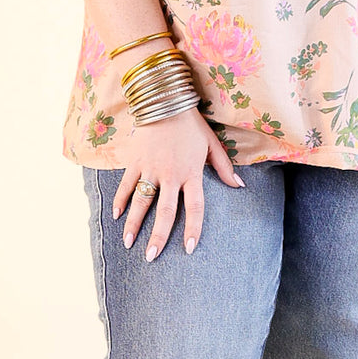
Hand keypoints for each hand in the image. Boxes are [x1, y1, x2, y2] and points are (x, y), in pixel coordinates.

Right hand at [112, 106, 243, 258]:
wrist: (164, 101)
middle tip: (150, 257)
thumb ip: (224, 167)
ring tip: (128, 243)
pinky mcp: (135, 162)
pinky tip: (117, 216)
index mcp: (191, 173)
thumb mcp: (212, 144)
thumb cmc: (191, 125)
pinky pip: (127, 185)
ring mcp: (150, 169)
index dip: (193, 229)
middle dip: (158, 237)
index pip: (194, 207)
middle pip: (165, 212)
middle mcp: (170, 175)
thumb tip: (240, 186)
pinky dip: (121, 201)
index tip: (188, 248)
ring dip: (134, 224)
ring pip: (141, 202)